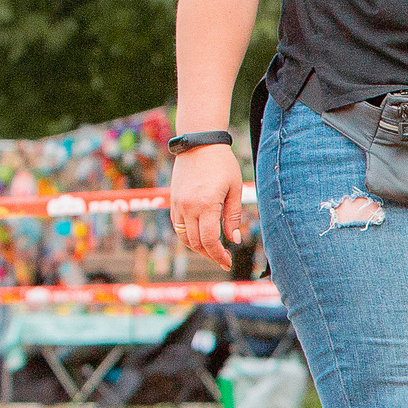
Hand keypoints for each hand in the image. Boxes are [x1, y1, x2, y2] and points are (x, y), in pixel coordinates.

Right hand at [169, 144, 247, 269]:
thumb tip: (233, 240)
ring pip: (184, 238)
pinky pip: (177, 227)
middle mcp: (188, 208)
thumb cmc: (222, 164)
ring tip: (213, 251)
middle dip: (210, 255)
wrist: (198, 144)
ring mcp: (178, 205)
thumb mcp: (235, 189)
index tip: (228, 262)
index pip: (210, 241)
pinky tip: (200, 237)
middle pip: (196, 243)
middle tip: (223, 260)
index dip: (219, 255)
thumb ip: (233, 216)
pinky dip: (188, 237)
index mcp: (206, 205)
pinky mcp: (173, 202)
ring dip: (198, 248)